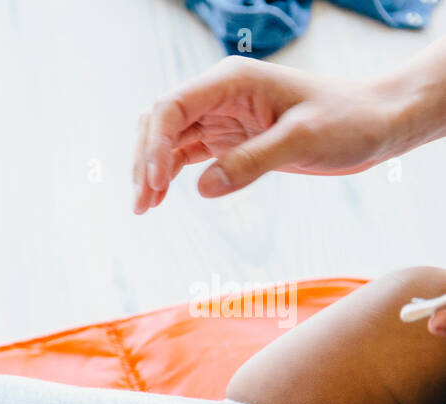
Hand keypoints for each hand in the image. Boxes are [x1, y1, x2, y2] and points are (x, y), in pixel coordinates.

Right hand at [133, 56, 398, 213]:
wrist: (375, 123)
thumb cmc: (348, 120)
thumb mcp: (303, 139)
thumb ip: (252, 161)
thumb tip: (203, 188)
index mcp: (232, 80)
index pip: (172, 107)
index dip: (154, 145)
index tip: (156, 183)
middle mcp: (219, 95)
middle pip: (158, 123)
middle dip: (144, 161)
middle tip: (143, 204)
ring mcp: (219, 117)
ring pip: (165, 141)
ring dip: (149, 172)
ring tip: (144, 208)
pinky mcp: (226, 139)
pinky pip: (183, 155)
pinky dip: (166, 177)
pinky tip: (159, 200)